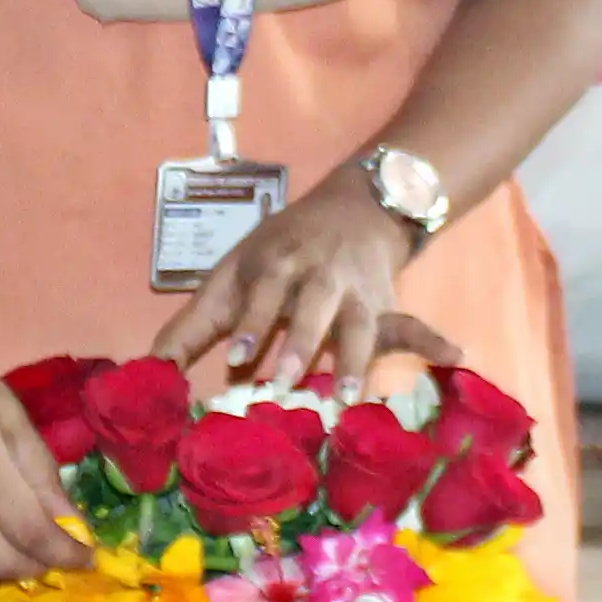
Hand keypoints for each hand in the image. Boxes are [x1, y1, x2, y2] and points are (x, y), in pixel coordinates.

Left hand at [154, 184, 420, 391]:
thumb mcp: (232, 275)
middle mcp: (316, 275)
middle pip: (310, 307)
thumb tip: (146, 372)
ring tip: (350, 395)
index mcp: (274, 264)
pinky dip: (433, 341)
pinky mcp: (385, 305)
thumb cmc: (275, 254)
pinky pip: (409, 324)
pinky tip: (455, 357)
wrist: (352, 206)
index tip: (235, 358)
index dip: (250, 323)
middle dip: (298, 343)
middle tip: (284, 384)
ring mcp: (355, 291)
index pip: (260, 293)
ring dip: (355, 357)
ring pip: (358, 321)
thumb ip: (193, 326)